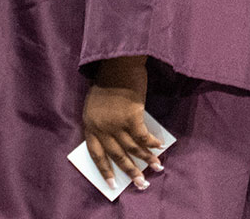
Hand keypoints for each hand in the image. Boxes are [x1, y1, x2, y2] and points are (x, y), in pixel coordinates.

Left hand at [82, 56, 162, 190]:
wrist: (117, 63)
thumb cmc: (107, 81)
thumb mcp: (97, 105)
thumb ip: (103, 123)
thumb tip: (121, 142)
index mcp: (90, 124)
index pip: (96, 154)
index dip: (105, 171)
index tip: (113, 185)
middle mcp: (101, 127)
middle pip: (117, 155)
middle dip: (131, 171)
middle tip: (141, 185)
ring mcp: (116, 123)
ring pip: (132, 148)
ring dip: (146, 159)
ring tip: (157, 168)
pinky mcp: (131, 117)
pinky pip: (143, 136)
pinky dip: (152, 143)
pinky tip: (160, 147)